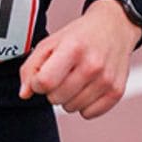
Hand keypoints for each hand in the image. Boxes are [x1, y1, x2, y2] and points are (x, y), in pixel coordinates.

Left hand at [17, 0, 141, 118]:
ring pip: (71, 108)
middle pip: (55, 98)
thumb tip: (25, 93)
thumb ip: (31, 67)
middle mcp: (92, 65)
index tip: (43, 75)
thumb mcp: (51, 42)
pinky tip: (88, 87)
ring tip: (77, 78)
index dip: (37, 82)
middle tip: (63, 74)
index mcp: (73, 48)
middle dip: (53, 89)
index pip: (44, 82)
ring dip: (69, 97)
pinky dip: (85, 105)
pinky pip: (88, 114)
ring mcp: (106, 80)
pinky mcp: (116, 91)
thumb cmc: (81, 36)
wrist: (115, 27)